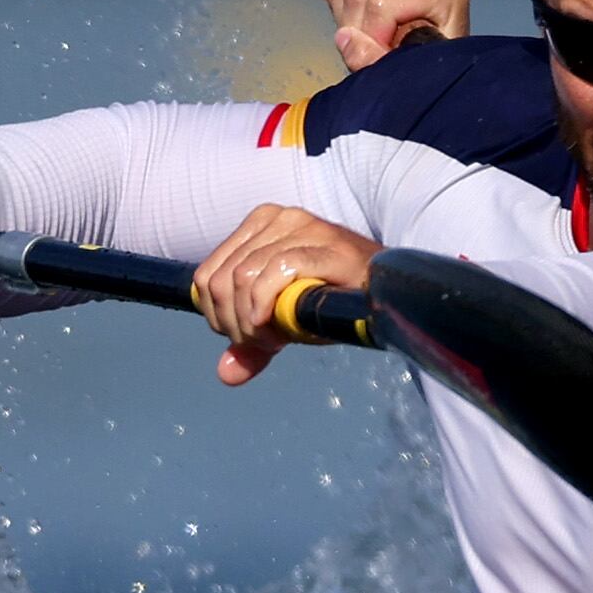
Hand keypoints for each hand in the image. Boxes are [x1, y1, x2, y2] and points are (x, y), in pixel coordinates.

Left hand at [188, 204, 381, 384]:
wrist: (386, 291)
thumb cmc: (335, 299)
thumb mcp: (284, 319)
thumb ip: (252, 340)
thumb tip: (226, 373)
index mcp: (259, 225)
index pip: (206, 277)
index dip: (217, 317)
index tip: (245, 337)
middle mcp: (278, 219)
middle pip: (222, 281)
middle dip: (234, 324)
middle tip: (264, 343)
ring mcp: (303, 227)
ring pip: (244, 279)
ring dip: (253, 322)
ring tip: (278, 338)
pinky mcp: (326, 243)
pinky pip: (278, 271)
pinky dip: (269, 305)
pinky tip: (281, 329)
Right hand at [324, 0, 468, 65]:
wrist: (427, 50)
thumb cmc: (428, 62)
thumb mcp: (408, 72)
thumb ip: (376, 61)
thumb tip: (346, 37)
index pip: (381, 5)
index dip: (373, 36)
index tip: (386, 53)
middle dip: (355, 25)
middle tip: (374, 44)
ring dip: (346, 12)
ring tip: (369, 33)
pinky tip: (360, 12)